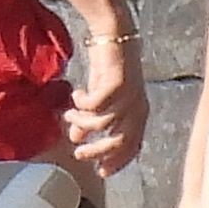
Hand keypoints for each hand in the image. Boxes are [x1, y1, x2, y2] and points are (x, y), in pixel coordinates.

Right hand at [64, 37, 147, 175]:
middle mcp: (138, 106)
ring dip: (82, 122)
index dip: (118, 161)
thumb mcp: (99, 97)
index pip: (133, 145)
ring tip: (69, 115)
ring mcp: (129, 95)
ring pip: (103, 123)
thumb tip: (75, 138)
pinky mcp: (117, 83)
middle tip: (78, 154)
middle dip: (98, 151)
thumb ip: (90, 120)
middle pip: (120, 141)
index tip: (101, 172)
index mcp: (139, 112)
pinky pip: (95, 105)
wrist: (112, 35)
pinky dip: (82, 104)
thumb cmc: (108, 66)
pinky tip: (76, 95)